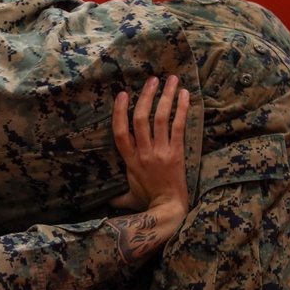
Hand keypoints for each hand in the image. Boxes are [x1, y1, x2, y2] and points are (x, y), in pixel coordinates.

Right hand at [111, 75, 189, 214]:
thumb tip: (104, 200)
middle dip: (146, 96)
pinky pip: (178, 127)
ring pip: (161, 119)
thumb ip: (115, 195)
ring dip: (166, 97)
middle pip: (140, 119)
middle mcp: (143, 153)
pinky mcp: (177, 153)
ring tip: (172, 80)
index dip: (119, 112)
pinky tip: (186, 95)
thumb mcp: (126, 197)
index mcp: (129, 160)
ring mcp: (161, 152)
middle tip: (152, 80)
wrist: (168, 209)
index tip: (122, 95)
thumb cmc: (147, 203)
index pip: (120, 132)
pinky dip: (182, 109)